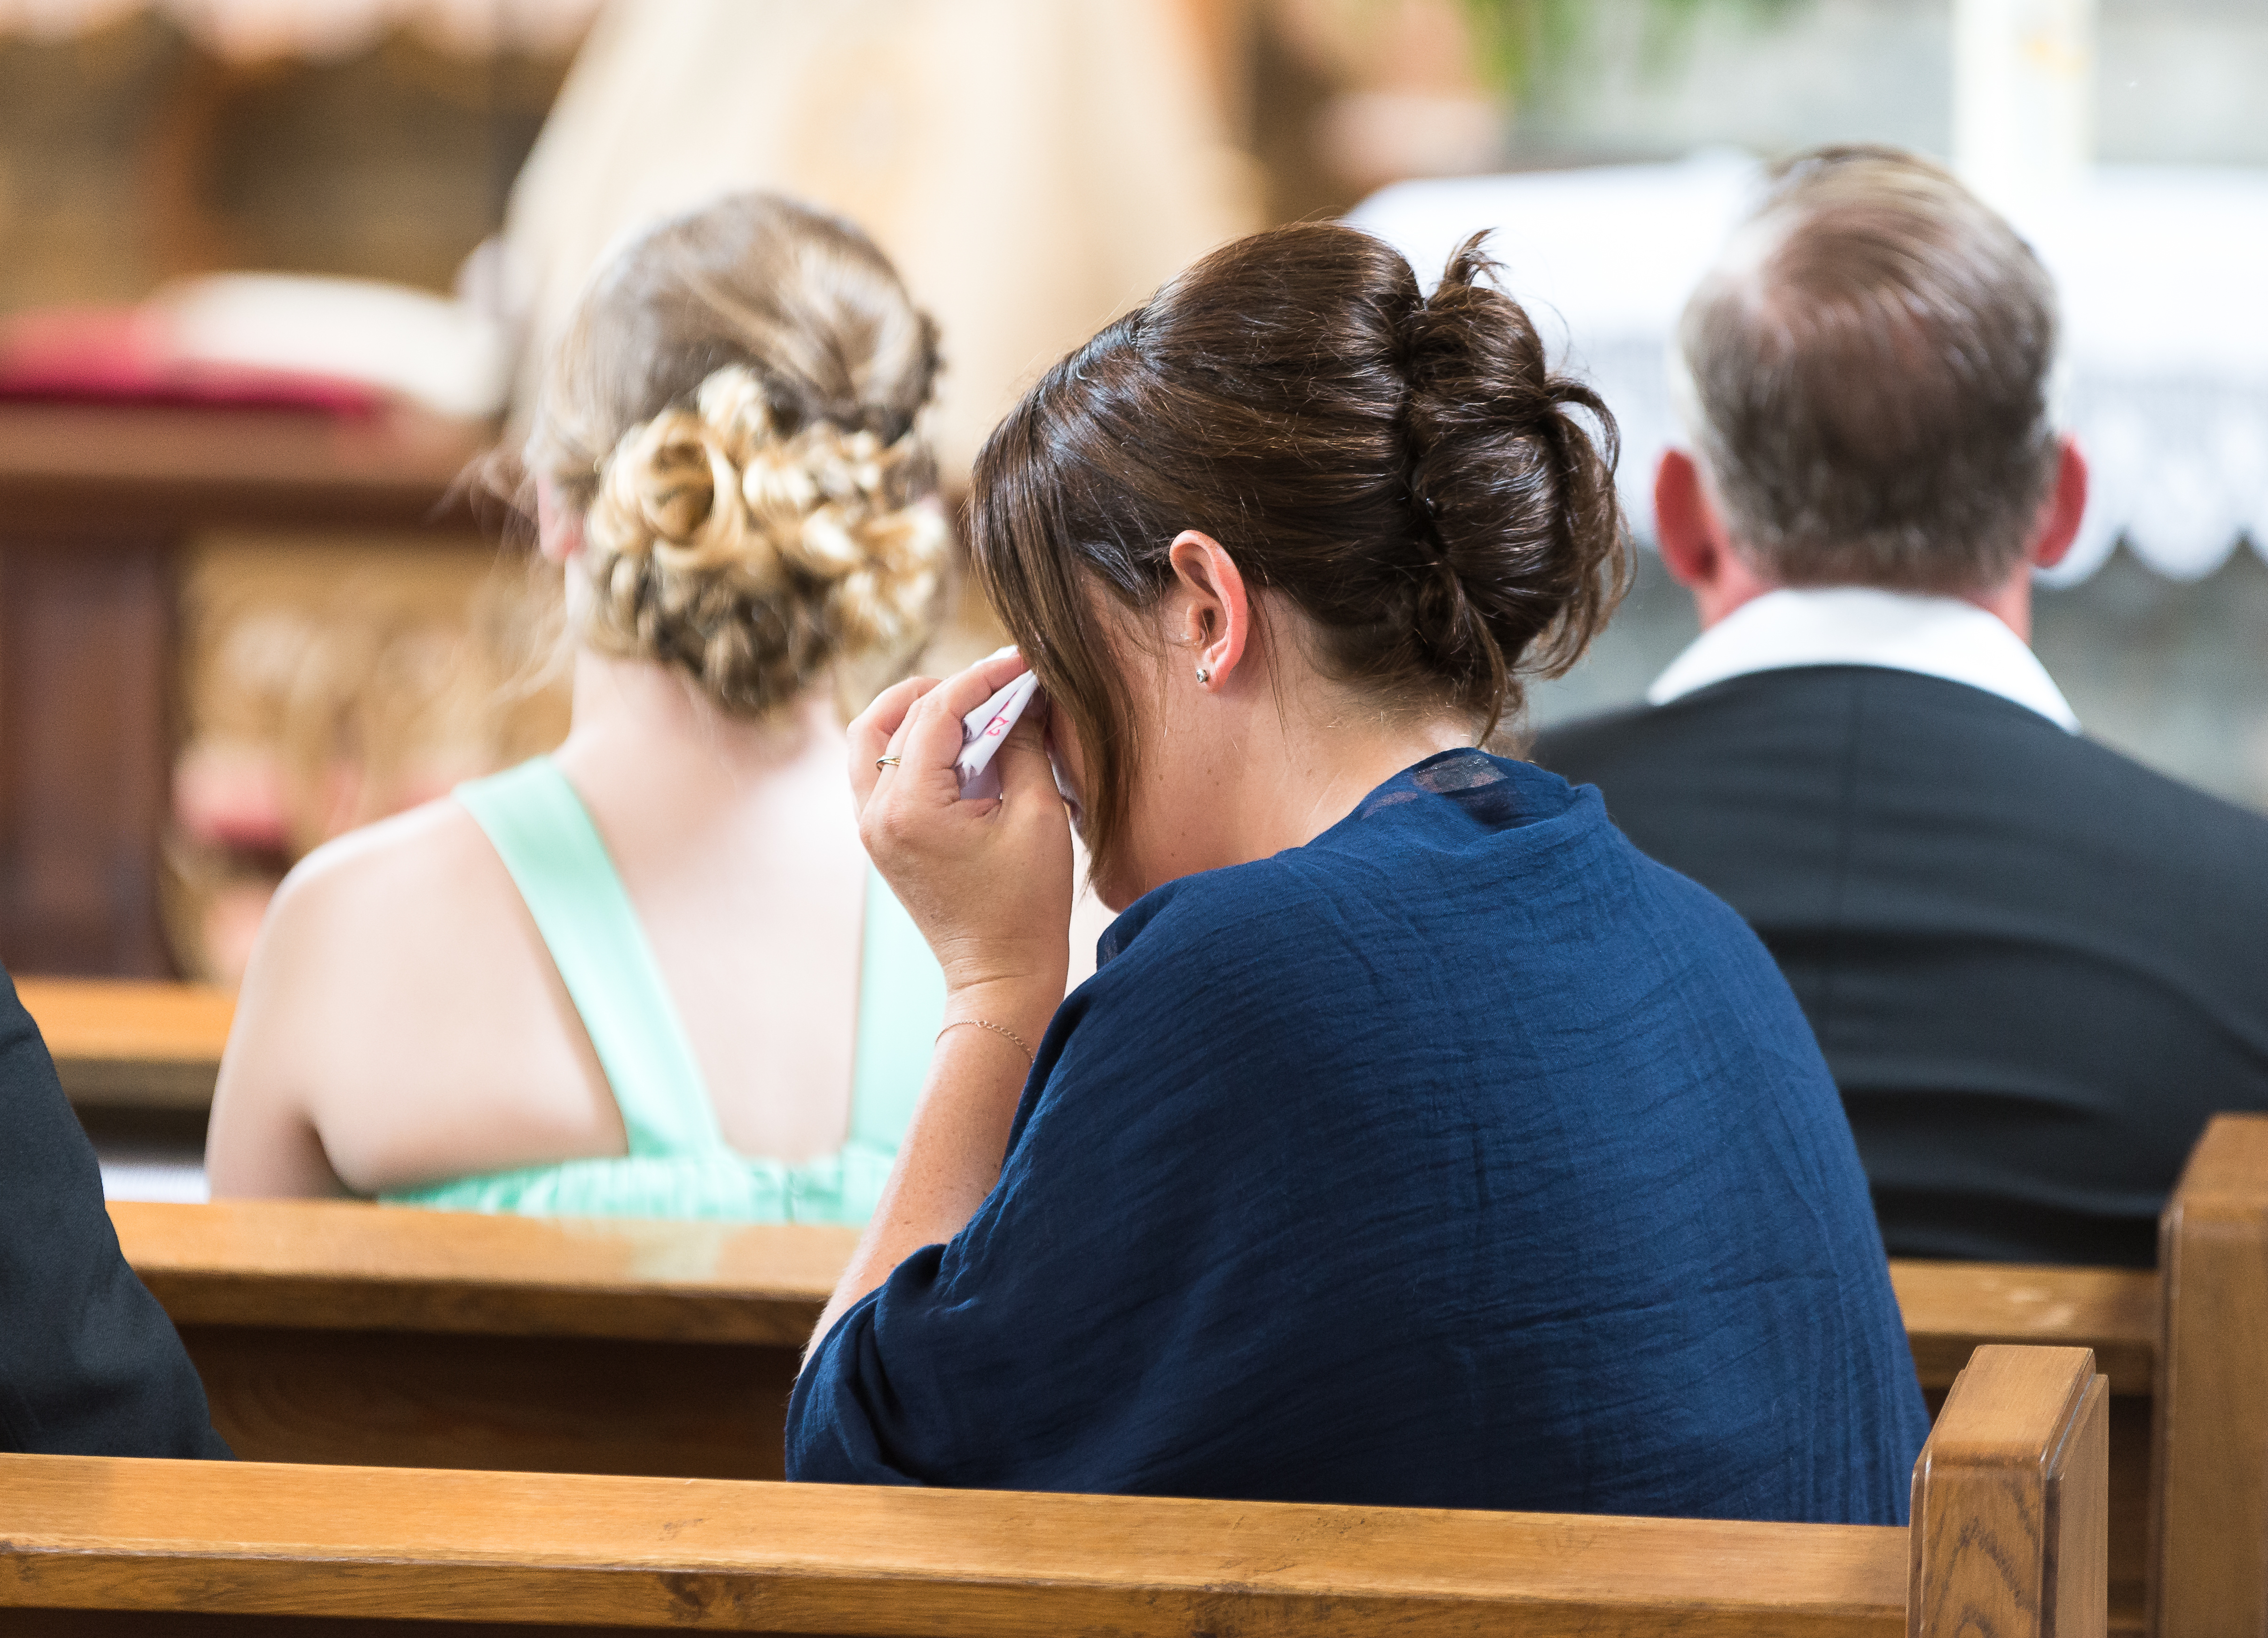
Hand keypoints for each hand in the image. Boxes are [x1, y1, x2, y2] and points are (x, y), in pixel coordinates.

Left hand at [849, 651, 1072, 1032]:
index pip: (937, 713)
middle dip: (953, 690)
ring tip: (968, 702)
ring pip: (871, 739)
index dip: (982, 678)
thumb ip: (1026, 744)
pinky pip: (877, 771)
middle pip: (899, 718)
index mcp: (910, 809)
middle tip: (1002, 680)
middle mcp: (876, 815)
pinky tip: (953, 742)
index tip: (1021, 661)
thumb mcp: (1038, 815)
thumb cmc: (1027, 905)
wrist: (1001, 974)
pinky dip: (907, 744)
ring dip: (915, 710)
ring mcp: (871, 828)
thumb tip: (1024, 696)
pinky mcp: (880, 839)